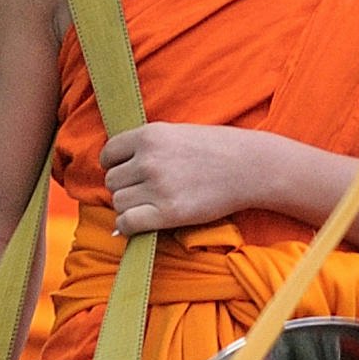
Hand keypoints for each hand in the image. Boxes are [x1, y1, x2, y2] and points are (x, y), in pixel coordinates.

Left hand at [101, 125, 282, 235]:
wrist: (250, 167)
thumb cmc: (216, 149)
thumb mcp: (176, 133)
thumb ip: (147, 147)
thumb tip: (114, 169)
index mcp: (149, 135)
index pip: (108, 154)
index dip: (114, 166)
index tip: (127, 173)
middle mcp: (149, 160)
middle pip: (112, 181)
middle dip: (124, 188)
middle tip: (145, 191)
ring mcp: (158, 187)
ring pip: (118, 203)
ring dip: (129, 207)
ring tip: (150, 205)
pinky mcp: (168, 212)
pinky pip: (127, 223)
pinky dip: (129, 226)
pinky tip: (143, 223)